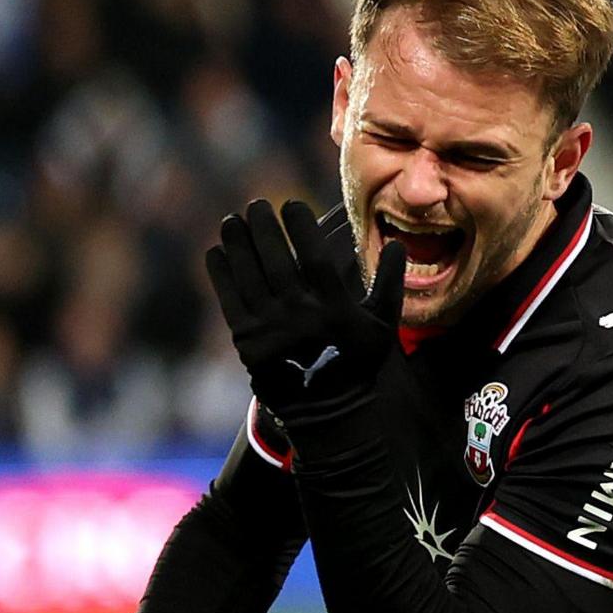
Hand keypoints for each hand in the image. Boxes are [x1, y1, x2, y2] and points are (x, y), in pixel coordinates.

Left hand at [205, 200, 402, 406]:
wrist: (326, 408)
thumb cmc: (357, 360)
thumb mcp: (383, 325)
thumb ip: (390, 283)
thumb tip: (396, 245)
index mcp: (335, 309)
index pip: (315, 258)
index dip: (302, 228)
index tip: (293, 205)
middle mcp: (300, 316)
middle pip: (276, 260)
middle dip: (264, 227)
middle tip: (257, 205)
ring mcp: (269, 328)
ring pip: (249, 275)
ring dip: (238, 244)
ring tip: (232, 221)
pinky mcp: (246, 340)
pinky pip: (229, 298)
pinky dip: (221, 273)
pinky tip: (217, 251)